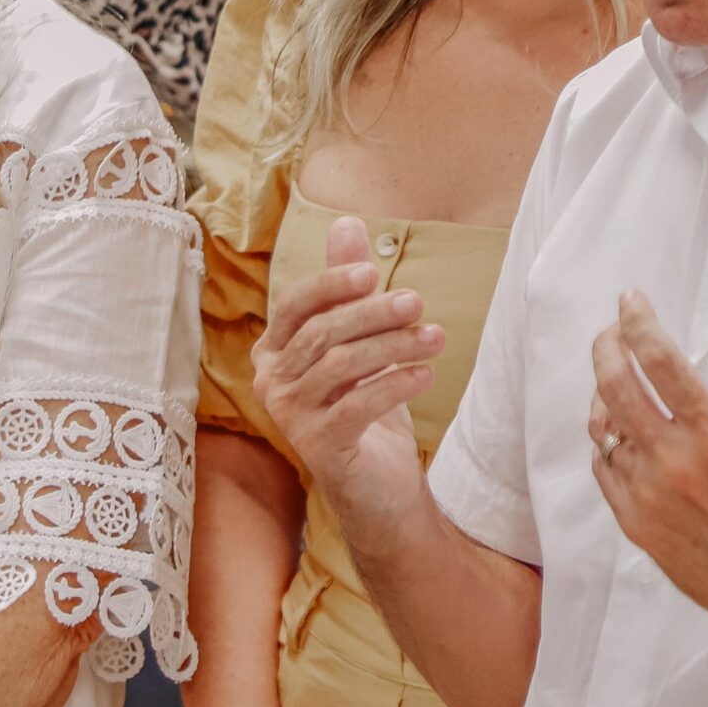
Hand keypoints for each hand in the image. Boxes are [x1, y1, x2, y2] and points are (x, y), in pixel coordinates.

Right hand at [253, 216, 443, 533]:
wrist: (378, 484)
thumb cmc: (365, 405)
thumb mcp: (359, 339)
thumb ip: (347, 285)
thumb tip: (348, 221)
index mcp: (274, 350)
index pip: (294, 304)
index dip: (332, 283)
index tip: (374, 271)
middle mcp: (272, 382)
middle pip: (321, 333)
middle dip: (372, 313)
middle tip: (416, 302)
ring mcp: (290, 417)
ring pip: (339, 366)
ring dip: (392, 347)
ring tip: (435, 337)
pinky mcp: (318, 448)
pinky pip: (356, 405)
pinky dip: (394, 385)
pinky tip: (425, 374)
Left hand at [589, 293, 707, 674]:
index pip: (657, 359)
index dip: (637, 321)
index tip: (631, 301)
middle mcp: (675, 460)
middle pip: (615, 384)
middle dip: (606, 346)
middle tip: (611, 331)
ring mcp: (649, 494)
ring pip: (603, 426)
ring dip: (603, 391)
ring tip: (615, 375)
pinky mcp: (637, 523)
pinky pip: (604, 467)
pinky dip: (605, 439)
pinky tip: (618, 426)